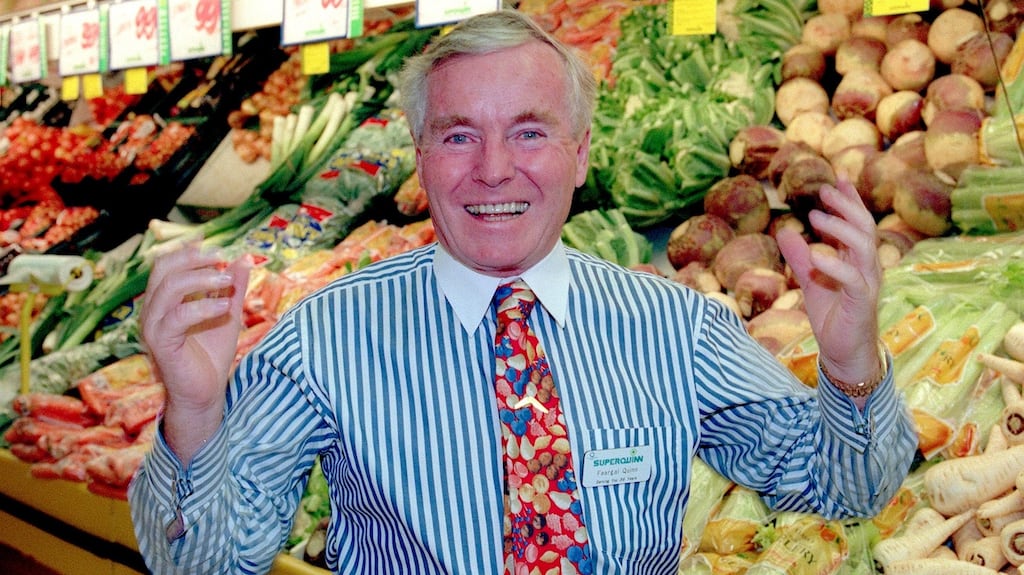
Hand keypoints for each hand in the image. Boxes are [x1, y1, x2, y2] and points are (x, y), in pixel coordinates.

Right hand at [140, 240, 249, 461]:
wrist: (206, 392)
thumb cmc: (212, 354)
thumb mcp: (228, 312)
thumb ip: (233, 286)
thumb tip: (245, 258)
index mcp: (164, 300)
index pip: (167, 264)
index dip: (189, 252)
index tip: (218, 250)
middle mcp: (153, 310)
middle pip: (163, 270)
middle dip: (193, 259)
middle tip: (222, 258)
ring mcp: (153, 326)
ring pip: (168, 289)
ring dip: (201, 279)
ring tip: (228, 281)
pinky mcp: (161, 344)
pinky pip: (177, 318)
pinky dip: (203, 307)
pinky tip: (226, 306)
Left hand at [776, 179, 883, 385]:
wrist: (844, 355)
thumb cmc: (833, 318)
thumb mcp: (811, 283)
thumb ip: (800, 259)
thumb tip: (785, 231)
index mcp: (857, 261)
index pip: (858, 223)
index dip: (850, 200)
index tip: (837, 177)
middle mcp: (867, 268)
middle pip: (865, 228)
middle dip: (847, 205)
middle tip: (825, 188)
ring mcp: (867, 284)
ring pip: (863, 247)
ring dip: (840, 228)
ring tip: (816, 216)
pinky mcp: (861, 303)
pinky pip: (852, 279)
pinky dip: (834, 265)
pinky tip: (815, 255)